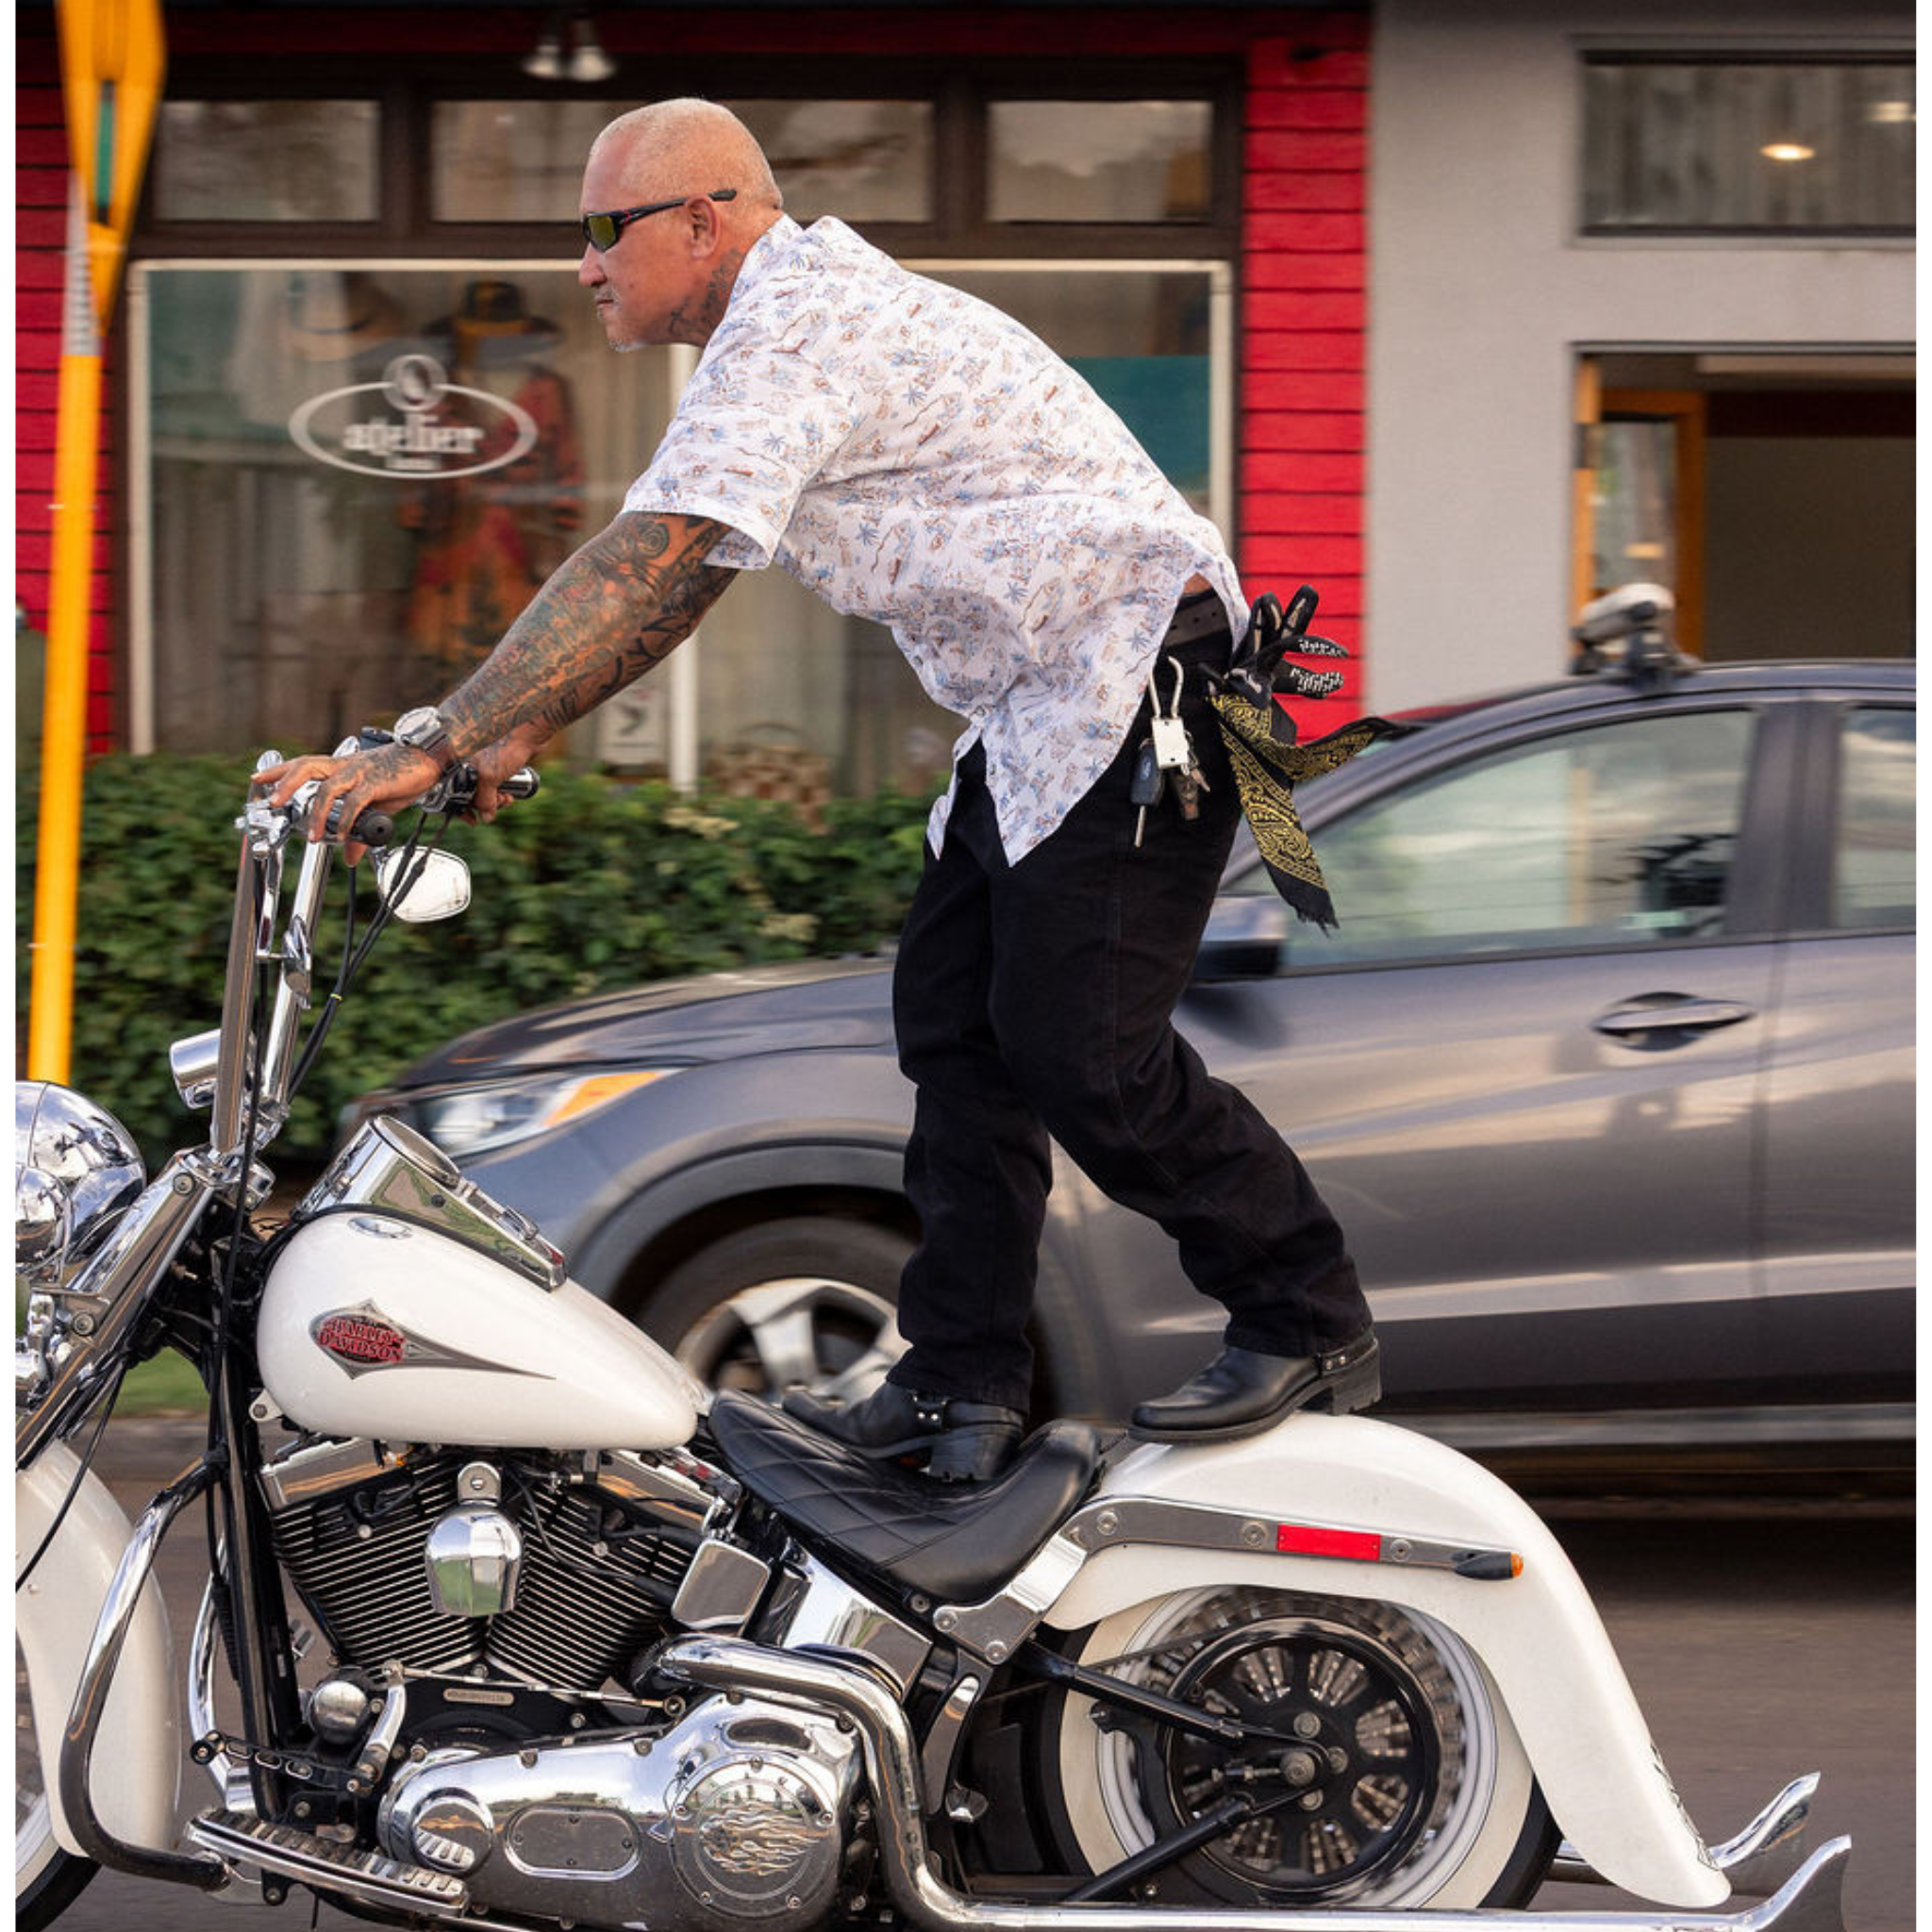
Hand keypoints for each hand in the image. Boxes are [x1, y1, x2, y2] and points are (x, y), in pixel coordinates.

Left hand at [252, 741, 442, 864]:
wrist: (428, 758)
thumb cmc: (402, 776)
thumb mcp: (376, 805)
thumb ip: (358, 830)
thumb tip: (350, 856)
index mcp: (341, 766)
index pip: (303, 764)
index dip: (279, 771)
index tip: (258, 779)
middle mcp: (345, 766)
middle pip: (306, 767)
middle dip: (285, 783)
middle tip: (272, 802)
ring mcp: (359, 773)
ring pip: (327, 788)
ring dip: (317, 813)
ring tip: (313, 835)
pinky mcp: (374, 783)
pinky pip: (355, 802)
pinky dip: (347, 820)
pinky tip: (343, 834)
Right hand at [463, 723, 549, 823]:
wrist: (529, 734)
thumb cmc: (507, 748)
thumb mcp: (490, 777)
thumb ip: (485, 798)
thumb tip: (486, 817)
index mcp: (463, 766)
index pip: (455, 792)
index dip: (462, 809)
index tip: (471, 821)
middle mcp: (472, 768)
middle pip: (473, 796)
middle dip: (486, 805)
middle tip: (499, 804)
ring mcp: (487, 768)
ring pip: (488, 794)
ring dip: (497, 802)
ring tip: (508, 799)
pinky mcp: (501, 768)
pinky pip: (498, 788)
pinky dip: (504, 795)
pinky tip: (511, 796)